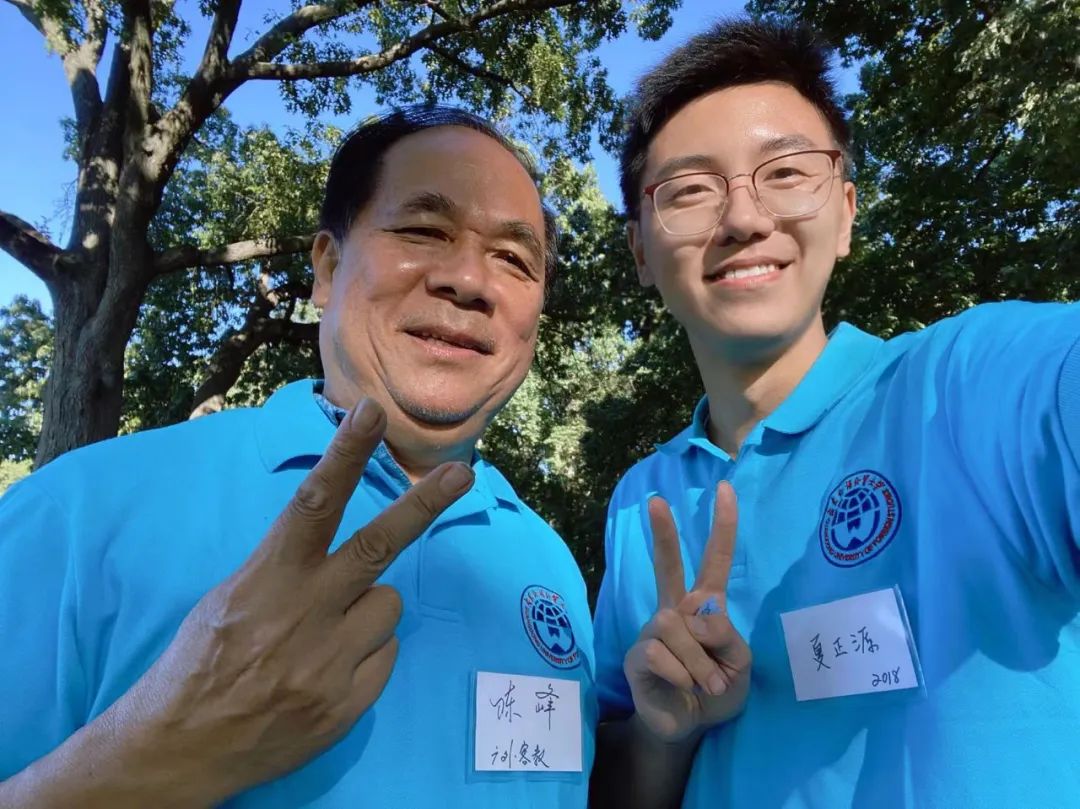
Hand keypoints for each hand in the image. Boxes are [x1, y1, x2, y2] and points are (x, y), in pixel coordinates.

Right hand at [112, 398, 473, 800]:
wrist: (181, 748)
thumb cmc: (200, 661)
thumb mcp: (229, 598)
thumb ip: (287, 568)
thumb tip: (340, 543)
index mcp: (267, 580)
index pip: (312, 504)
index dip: (345, 454)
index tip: (370, 412)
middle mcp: (304, 615)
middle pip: (377, 546)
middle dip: (422, 505)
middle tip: (461, 474)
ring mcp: (330, 663)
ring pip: (388, 605)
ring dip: (369, 609)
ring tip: (326, 633)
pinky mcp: (348, 704)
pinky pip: (386, 655)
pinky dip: (366, 654)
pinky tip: (327, 670)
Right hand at [624, 481, 750, 742]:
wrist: (688, 726)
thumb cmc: (717, 689)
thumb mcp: (740, 664)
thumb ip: (727, 636)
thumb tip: (697, 617)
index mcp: (704, 606)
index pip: (714, 560)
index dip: (723, 526)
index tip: (724, 488)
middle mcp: (675, 610)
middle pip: (668, 565)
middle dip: (663, 533)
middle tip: (656, 500)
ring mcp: (652, 631)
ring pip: (676, 626)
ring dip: (700, 661)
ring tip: (708, 684)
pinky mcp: (637, 655)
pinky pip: (661, 652)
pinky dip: (683, 673)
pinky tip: (684, 687)